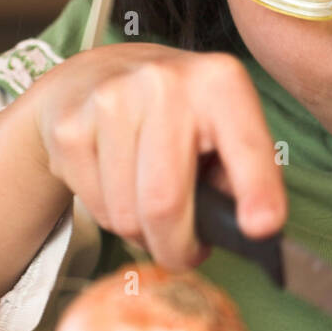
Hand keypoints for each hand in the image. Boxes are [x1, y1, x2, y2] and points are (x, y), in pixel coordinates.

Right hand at [23, 44, 286, 272]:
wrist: (91, 77)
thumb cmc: (174, 115)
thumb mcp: (223, 125)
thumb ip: (245, 172)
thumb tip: (251, 225)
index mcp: (220, 82)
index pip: (246, 146)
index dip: (257, 189)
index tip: (262, 227)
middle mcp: (165, 83)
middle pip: (165, 203)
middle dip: (177, 248)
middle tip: (186, 253)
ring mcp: (111, 101)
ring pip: (126, 216)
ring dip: (142, 233)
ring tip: (150, 206)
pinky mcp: (69, 127)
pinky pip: (95, 208)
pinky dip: (111, 217)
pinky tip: (118, 186)